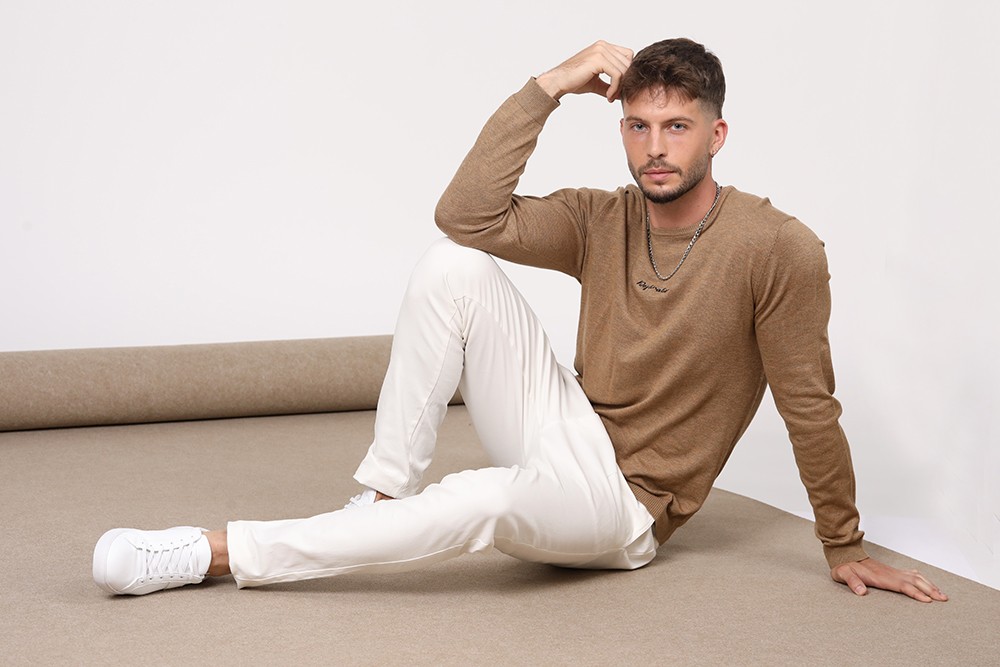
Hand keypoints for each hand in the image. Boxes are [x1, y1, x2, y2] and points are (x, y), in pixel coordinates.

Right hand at [535, 40, 632, 101]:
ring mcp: (600, 50)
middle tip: (615, 96)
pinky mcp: (598, 59)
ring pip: (623, 70)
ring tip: (610, 97)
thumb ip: (610, 84)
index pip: (628, 56)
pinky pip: (617, 75)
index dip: (627, 72)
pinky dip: (615, 88)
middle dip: (625, 81)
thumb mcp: (596, 82)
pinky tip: (608, 96)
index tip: (618, 88)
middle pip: (628, 63)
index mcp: (603, 47)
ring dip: (620, 87)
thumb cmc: (573, 81)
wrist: (557, 82)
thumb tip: (621, 94)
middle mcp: (603, 45)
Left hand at [832, 557, 947, 602]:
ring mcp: (892, 571)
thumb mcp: (844, 574)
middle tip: (944, 599)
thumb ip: (852, 582)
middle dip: (930, 590)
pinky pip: (911, 574)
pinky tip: (926, 582)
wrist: (845, 554)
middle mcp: (890, 573)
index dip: (915, 593)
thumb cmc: (845, 567)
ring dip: (929, 584)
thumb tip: (861, 592)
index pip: (903, 585)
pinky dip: (922, 579)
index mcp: (881, 577)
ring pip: (916, 577)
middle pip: (915, 581)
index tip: (928, 600)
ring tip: (941, 593)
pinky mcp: (891, 571)